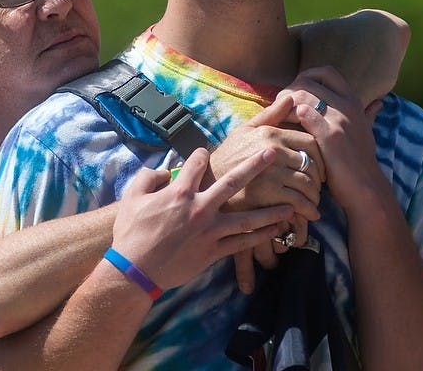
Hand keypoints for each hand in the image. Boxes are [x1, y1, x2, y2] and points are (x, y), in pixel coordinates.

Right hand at [110, 147, 293, 292]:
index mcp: (179, 192)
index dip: (202, 154)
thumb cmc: (131, 233)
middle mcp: (200, 208)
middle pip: (233, 182)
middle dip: (255, 165)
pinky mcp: (213, 251)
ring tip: (291, 203)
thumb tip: (163, 171)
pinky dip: (260, 238)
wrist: (135, 269)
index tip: (206, 153)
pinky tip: (276, 232)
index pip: (197, 162)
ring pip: (247, 218)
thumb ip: (148, 178)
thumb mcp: (132, 198)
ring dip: (270, 210)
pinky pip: (242, 243)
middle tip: (273, 152)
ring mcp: (209, 231)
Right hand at [209, 96, 326, 219]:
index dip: (321, 158)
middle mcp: (273, 152)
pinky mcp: (267, 196)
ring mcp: (270, 173)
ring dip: (314, 197)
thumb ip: (271, 115)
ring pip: (307, 185)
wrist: (207, 184)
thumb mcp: (245, 130)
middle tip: (318, 188)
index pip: (311, 143)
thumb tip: (291, 97)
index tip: (320, 169)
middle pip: (312, 165)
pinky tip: (307, 214)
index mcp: (271, 134)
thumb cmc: (228, 156)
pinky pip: (297, 203)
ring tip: (313, 203)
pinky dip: (306, 210)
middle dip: (319, 179)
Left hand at [278, 66, 385, 210]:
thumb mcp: (367, 131)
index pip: (327, 72)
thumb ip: (368, 114)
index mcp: (354, 101)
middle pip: (309, 81)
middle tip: (280, 105)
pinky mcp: (330, 136)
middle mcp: (347, 106)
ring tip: (279, 116)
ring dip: (286, 103)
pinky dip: (290, 116)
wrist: (365, 188)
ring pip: (303, 95)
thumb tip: (379, 100)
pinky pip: (304, 114)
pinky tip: (284, 127)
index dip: (307, 76)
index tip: (296, 89)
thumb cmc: (361, 160)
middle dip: (289, 90)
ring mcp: (339, 119)